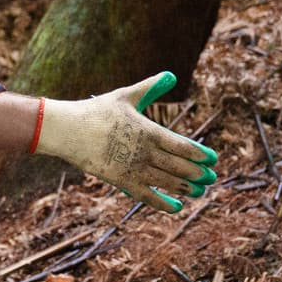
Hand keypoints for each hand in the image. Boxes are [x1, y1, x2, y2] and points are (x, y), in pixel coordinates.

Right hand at [35, 72, 217, 212]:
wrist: (68, 130)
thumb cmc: (97, 111)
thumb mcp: (126, 96)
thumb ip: (150, 87)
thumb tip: (171, 75)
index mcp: (148, 130)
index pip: (182, 145)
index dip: (200, 154)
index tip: (213, 159)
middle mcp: (143, 152)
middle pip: (179, 166)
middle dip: (198, 173)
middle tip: (212, 178)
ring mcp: (132, 168)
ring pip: (166, 182)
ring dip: (186, 188)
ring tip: (200, 191)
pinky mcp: (121, 181)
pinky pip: (147, 196)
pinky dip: (164, 203)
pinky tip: (177, 206)